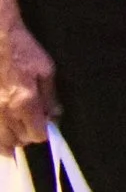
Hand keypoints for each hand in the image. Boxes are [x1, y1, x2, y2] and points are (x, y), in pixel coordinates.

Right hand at [0, 20, 58, 152]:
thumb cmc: (22, 50)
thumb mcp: (46, 70)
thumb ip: (50, 97)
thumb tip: (54, 116)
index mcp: (24, 102)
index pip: (36, 134)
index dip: (42, 133)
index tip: (44, 127)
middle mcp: (4, 110)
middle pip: (16, 140)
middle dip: (26, 138)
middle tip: (30, 130)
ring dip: (7, 140)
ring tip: (13, 140)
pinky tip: (0, 133)